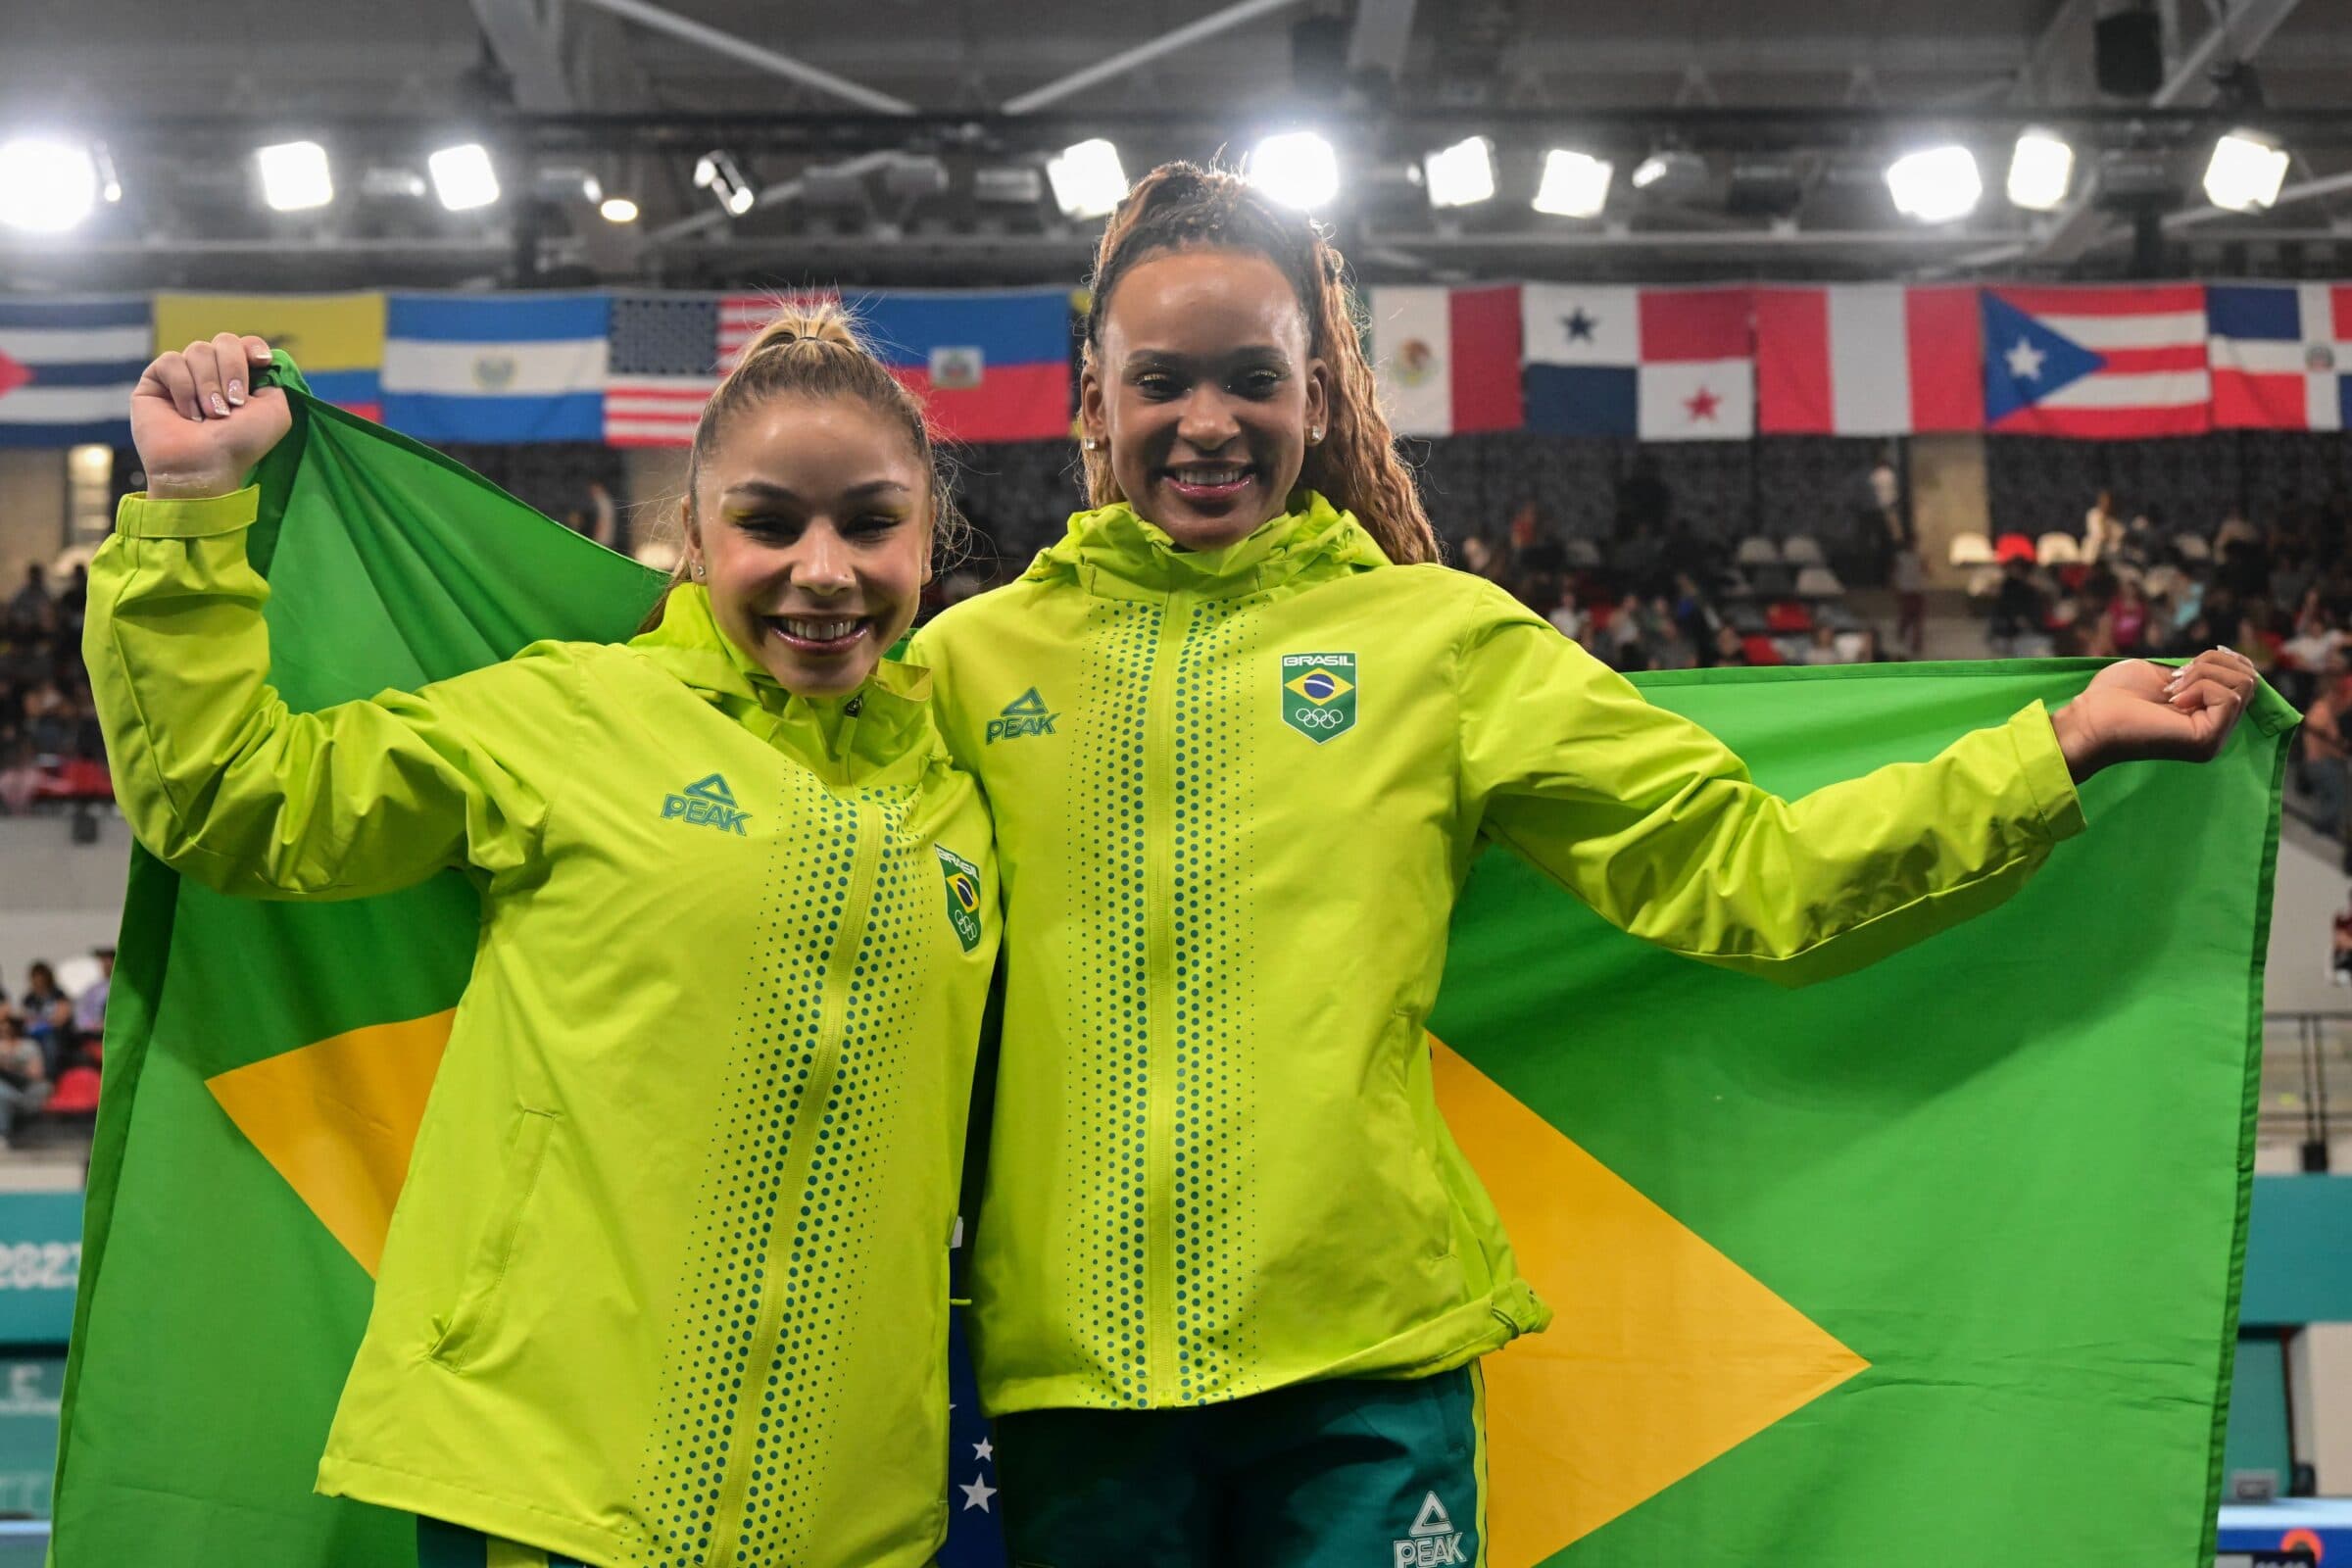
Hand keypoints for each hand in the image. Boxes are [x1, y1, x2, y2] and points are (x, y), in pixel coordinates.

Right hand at [130, 335, 290, 499]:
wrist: (205, 465)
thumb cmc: (241, 443)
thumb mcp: (275, 412)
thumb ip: (276, 381)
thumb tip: (262, 360)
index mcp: (240, 379)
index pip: (245, 344)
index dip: (252, 347)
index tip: (262, 362)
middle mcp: (212, 374)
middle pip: (224, 341)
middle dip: (233, 369)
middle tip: (234, 403)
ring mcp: (183, 375)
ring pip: (198, 350)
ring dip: (209, 385)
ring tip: (211, 415)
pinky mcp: (155, 380)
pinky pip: (172, 361)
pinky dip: (184, 388)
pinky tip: (188, 414)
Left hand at [2050, 648, 2260, 780]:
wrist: (2089, 718)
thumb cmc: (2115, 695)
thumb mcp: (2168, 673)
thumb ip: (2202, 671)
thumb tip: (2233, 660)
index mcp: (2206, 716)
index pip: (2245, 679)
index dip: (2225, 660)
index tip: (2192, 661)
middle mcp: (2216, 730)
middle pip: (2249, 678)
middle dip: (2211, 664)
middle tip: (2174, 679)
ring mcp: (2214, 738)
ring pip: (2243, 684)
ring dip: (2203, 673)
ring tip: (2171, 689)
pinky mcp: (2207, 739)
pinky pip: (2230, 697)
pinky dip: (2201, 686)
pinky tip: (2174, 699)